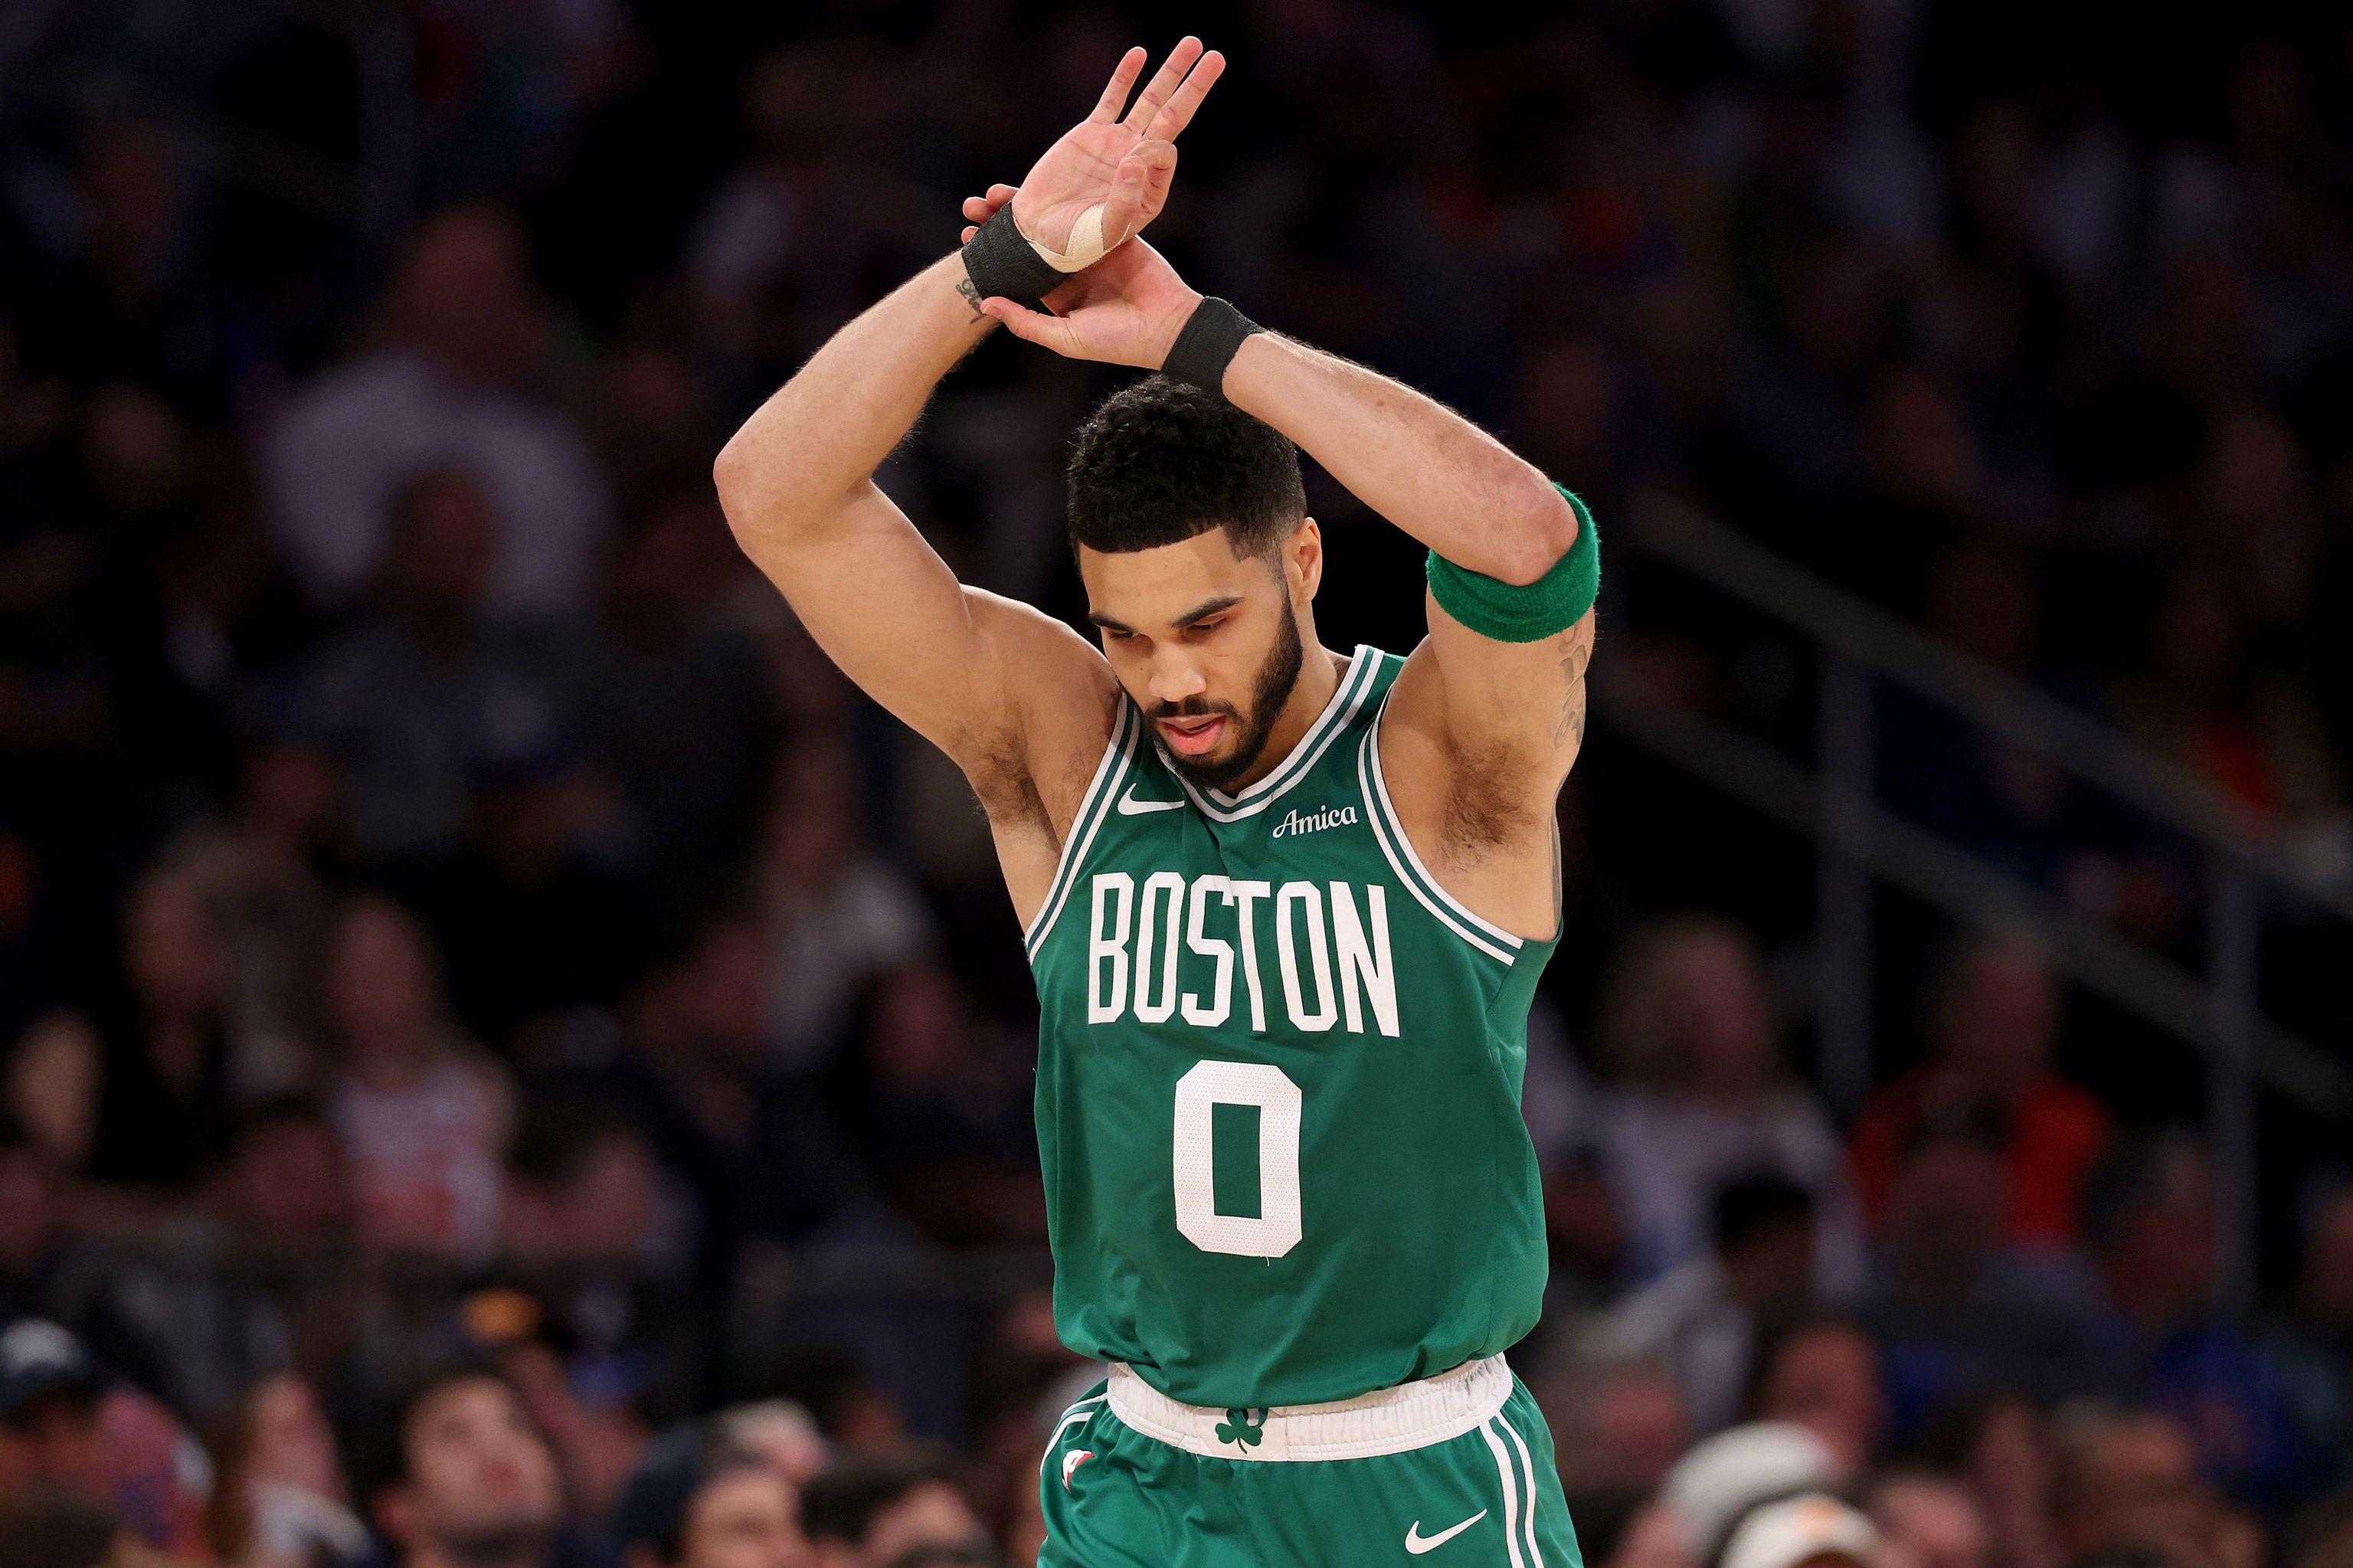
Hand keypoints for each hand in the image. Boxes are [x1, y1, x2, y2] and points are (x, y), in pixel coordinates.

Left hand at [962, 200, 1204, 368]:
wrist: (1167, 328)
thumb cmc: (1116, 341)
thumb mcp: (1065, 338)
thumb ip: (1026, 322)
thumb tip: (985, 301)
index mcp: (1056, 293)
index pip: (1018, 268)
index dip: (993, 252)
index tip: (967, 236)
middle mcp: (1071, 267)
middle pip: (1030, 240)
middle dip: (1001, 222)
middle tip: (971, 206)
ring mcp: (1092, 247)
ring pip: (1051, 220)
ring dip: (1025, 205)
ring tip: (994, 191)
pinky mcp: (1114, 231)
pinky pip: (1087, 209)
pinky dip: (1066, 196)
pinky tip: (1038, 182)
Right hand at [990, 37, 1222, 260]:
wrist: (1038, 233)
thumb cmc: (1075, 241)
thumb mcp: (1105, 231)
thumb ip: (1124, 199)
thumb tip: (1135, 158)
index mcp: (1150, 190)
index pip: (1165, 153)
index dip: (1151, 150)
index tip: (1126, 164)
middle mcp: (1140, 163)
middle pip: (1174, 116)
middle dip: (1194, 86)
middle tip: (1215, 57)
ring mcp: (1117, 144)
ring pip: (1150, 100)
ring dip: (1170, 72)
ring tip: (1192, 43)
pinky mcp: (1091, 133)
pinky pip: (1112, 99)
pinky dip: (1125, 76)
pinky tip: (1139, 54)